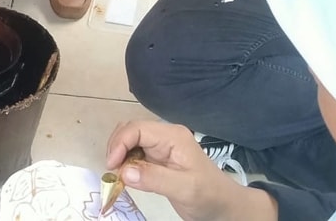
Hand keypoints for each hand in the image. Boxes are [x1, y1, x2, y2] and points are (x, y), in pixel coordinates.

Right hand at [105, 121, 242, 220]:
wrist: (223, 206)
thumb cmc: (208, 195)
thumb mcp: (184, 188)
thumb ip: (155, 178)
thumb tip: (123, 171)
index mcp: (172, 136)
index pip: (137, 128)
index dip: (120, 143)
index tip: (112, 166)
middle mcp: (165, 137)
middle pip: (131, 131)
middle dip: (117, 147)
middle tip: (112, 171)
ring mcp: (161, 148)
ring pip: (130, 141)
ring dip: (120, 155)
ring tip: (118, 175)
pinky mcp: (158, 160)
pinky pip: (135, 154)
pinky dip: (125, 163)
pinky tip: (126, 177)